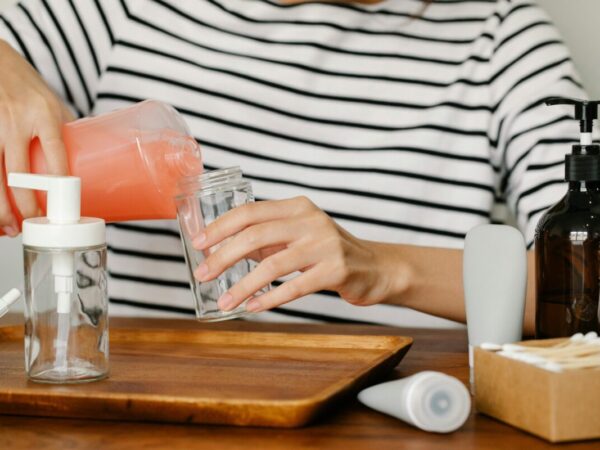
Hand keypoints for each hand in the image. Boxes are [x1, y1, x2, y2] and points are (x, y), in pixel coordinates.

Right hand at [0, 40, 72, 235]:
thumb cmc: (26, 83)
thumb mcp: (53, 103)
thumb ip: (62, 132)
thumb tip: (83, 163)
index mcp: (43, 113)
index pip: (56, 153)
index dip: (59, 182)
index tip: (65, 204)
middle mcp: (16, 121)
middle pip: (19, 174)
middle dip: (26, 206)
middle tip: (33, 224)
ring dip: (1, 208)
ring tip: (10, 227)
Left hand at [192, 196, 408, 312]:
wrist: (376, 267)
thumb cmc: (329, 252)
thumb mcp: (297, 237)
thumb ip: (266, 240)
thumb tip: (224, 249)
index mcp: (297, 207)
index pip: (249, 212)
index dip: (220, 227)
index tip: (198, 244)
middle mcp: (310, 221)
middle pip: (255, 235)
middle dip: (223, 256)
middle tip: (203, 275)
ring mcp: (325, 244)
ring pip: (272, 264)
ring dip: (242, 285)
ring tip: (224, 301)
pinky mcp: (336, 270)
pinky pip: (294, 286)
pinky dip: (270, 298)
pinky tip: (253, 307)